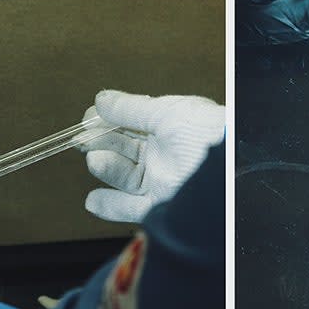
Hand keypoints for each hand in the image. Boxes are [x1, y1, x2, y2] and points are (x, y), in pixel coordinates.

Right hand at [78, 90, 224, 222]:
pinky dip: (110, 205)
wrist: (225, 172)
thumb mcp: (164, 112)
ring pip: (124, 175)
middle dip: (100, 142)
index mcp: (170, 125)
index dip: (106, 120)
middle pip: (123, 148)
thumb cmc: (207, 134)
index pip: (130, 122)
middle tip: (83, 138)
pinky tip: (93, 199)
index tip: (87, 119)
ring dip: (105, 167)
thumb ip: (130, 108)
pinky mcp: (162, 205)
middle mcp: (165, 153)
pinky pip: (131, 208)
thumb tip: (102, 100)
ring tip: (95, 160)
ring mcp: (162, 179)